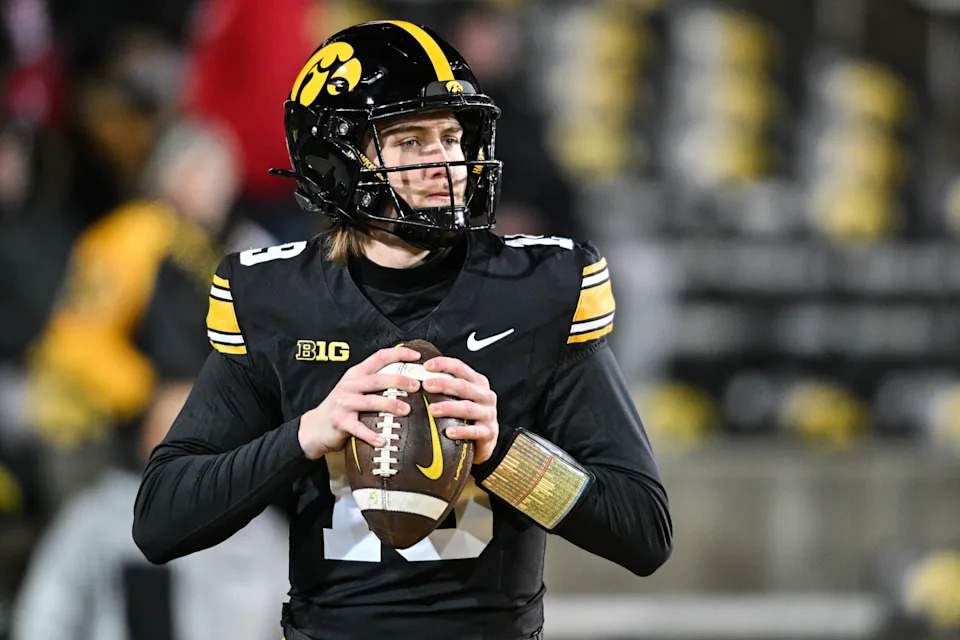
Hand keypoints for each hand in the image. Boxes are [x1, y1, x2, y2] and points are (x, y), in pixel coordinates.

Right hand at [298, 347, 421, 459]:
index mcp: (356, 374)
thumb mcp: (356, 388)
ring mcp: (343, 403)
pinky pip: (358, 428)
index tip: (417, 356)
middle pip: (377, 379)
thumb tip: (408, 379)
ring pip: (370, 401)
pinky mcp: (339, 421)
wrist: (314, 426)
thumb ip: (375, 382)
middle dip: (399, 381)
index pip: (379, 357)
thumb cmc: (342, 407)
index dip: (399, 354)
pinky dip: (372, 435)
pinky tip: (383, 440)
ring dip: (390, 404)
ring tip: (406, 410)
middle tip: (416, 386)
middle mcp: (350, 385)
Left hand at [422, 356, 498, 464]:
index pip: (460, 368)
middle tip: (425, 385)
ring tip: (432, 409)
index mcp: (477, 383)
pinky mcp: (489, 432)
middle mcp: (485, 395)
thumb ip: (446, 387)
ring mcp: (488, 414)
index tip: (426, 366)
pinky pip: (474, 431)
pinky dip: (461, 431)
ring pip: (467, 408)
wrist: (484, 440)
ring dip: (449, 407)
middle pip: (463, 386)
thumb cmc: (467, 415)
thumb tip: (415, 378)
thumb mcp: (461, 397)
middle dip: (443, 384)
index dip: (444, 364)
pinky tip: (448, 432)